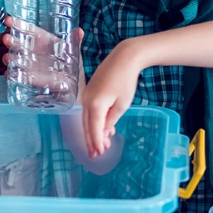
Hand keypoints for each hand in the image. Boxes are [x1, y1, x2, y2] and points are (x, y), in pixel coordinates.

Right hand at [2, 18, 80, 104]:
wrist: (72, 82)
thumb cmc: (70, 62)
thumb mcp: (73, 50)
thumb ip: (75, 41)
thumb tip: (79, 31)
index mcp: (42, 39)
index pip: (28, 29)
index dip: (18, 24)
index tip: (8, 20)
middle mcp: (32, 49)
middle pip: (19, 43)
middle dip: (11, 40)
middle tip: (6, 39)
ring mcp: (29, 63)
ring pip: (16, 59)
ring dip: (10, 58)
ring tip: (7, 58)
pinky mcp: (29, 77)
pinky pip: (18, 76)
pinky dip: (13, 75)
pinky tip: (10, 74)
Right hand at [80, 39, 141, 157]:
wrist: (124, 58)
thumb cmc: (125, 80)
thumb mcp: (122, 104)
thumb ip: (111, 119)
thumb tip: (103, 130)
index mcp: (95, 105)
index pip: (93, 129)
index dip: (96, 142)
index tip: (100, 154)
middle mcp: (87, 100)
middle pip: (87, 125)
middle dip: (92, 141)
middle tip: (96, 155)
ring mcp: (87, 94)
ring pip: (87, 118)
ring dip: (94, 132)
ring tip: (102, 144)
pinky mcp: (90, 90)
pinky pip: (90, 110)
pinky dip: (95, 121)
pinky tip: (104, 127)